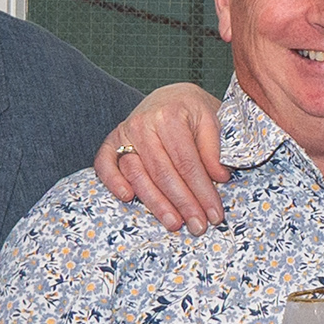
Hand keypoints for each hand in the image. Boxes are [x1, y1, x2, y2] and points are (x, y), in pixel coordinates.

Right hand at [97, 84, 227, 233]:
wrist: (170, 97)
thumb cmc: (193, 112)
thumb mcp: (213, 120)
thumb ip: (215, 148)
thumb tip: (219, 177)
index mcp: (171, 115)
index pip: (187, 163)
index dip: (202, 192)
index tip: (215, 215)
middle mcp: (143, 123)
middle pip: (163, 173)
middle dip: (183, 204)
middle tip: (198, 227)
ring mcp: (124, 133)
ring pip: (138, 174)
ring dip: (155, 203)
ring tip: (174, 223)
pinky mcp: (111, 142)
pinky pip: (105, 164)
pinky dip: (112, 182)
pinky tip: (127, 198)